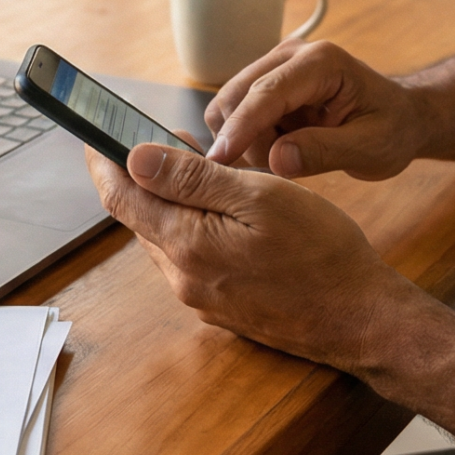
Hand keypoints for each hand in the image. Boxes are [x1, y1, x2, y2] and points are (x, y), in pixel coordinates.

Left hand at [86, 142, 421, 364]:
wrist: (361, 319)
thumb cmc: (322, 253)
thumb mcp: (260, 198)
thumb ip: (193, 179)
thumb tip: (135, 158)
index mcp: (187, 246)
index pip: (121, 198)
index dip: (103, 162)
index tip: (92, 134)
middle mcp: (184, 278)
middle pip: (143, 218)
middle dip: (142, 177)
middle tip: (159, 138)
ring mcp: (203, 298)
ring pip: (168, 238)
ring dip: (171, 202)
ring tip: (196, 167)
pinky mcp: (223, 308)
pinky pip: (192, 260)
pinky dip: (194, 228)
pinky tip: (223, 212)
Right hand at [202, 39, 426, 179]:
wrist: (401, 118)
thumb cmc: (392, 130)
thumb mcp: (371, 149)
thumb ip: (325, 152)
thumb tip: (277, 159)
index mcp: (321, 62)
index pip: (266, 92)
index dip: (240, 127)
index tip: (218, 160)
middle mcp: (291, 55)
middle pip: (235, 95)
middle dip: (242, 139)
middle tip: (280, 168)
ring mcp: (275, 66)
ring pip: (229, 106)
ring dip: (245, 141)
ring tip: (289, 157)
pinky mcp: (265, 83)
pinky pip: (237, 114)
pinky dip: (248, 139)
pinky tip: (282, 149)